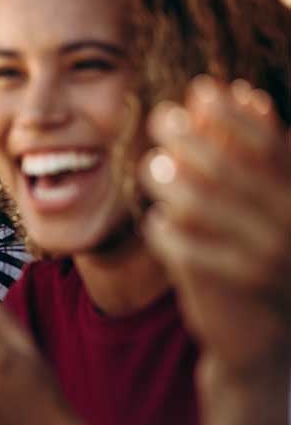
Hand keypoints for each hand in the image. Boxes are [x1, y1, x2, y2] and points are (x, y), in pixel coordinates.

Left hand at [140, 76, 290, 372]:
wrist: (272, 335)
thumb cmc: (268, 249)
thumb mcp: (273, 199)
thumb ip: (259, 154)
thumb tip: (240, 91)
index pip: (271, 144)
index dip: (235, 114)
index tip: (203, 88)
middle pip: (235, 170)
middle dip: (196, 138)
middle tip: (163, 116)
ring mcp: (270, 257)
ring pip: (214, 209)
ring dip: (178, 182)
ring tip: (152, 165)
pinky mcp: (240, 288)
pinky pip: (196, 255)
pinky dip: (173, 235)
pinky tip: (155, 221)